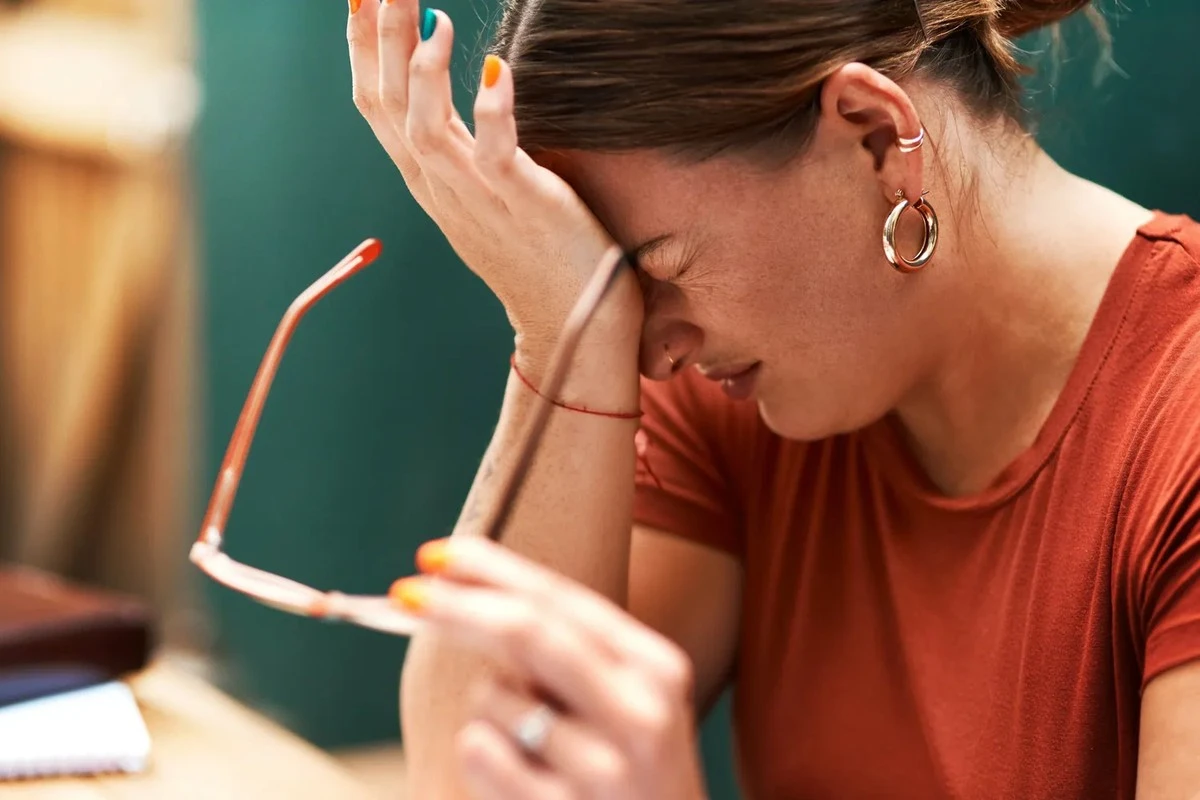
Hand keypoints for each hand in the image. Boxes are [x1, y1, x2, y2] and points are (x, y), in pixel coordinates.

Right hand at [346, 0, 642, 351]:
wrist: (569, 319)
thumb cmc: (533, 249)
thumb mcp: (480, 192)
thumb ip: (463, 144)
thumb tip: (467, 86)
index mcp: (427, 178)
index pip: (375, 103)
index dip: (362, 47)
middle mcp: (440, 185)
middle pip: (387, 103)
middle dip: (378, 37)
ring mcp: (477, 198)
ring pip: (423, 127)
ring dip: (421, 68)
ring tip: (430, 13)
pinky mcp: (522, 205)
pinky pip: (496, 154)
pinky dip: (492, 111)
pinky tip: (492, 69)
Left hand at [391, 538, 708, 799]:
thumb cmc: (626, 771)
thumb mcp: (622, 701)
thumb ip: (566, 649)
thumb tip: (465, 587)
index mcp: (654, 667)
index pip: (562, 598)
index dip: (493, 570)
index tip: (437, 554)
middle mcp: (639, 711)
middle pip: (526, 632)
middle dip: (457, 606)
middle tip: (403, 594)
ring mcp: (605, 768)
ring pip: (493, 695)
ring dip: (486, 709)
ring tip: (529, 746)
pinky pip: (478, 752)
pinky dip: (478, 755)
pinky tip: (516, 780)